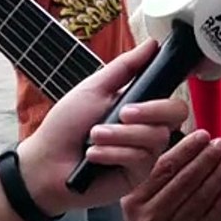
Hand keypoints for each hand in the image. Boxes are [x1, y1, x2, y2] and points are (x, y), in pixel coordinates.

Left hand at [16, 41, 188, 216]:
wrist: (45, 163)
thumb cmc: (65, 126)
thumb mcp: (94, 88)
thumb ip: (125, 67)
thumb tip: (152, 44)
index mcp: (140, 107)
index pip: (171, 98)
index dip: (167, 92)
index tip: (151, 89)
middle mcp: (147, 130)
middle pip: (176, 115)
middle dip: (149, 111)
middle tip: (122, 113)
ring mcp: (145, 153)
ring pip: (155, 137)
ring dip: (121, 135)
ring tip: (94, 136)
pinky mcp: (137, 175)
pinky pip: (140, 158)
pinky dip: (113, 153)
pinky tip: (94, 155)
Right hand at [122, 129, 220, 220]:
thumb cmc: (153, 216)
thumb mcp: (145, 195)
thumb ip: (161, 172)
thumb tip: (193, 139)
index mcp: (135, 201)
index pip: (164, 169)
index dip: (186, 150)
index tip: (204, 135)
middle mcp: (148, 220)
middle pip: (183, 183)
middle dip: (206, 160)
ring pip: (198, 201)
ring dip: (219, 178)